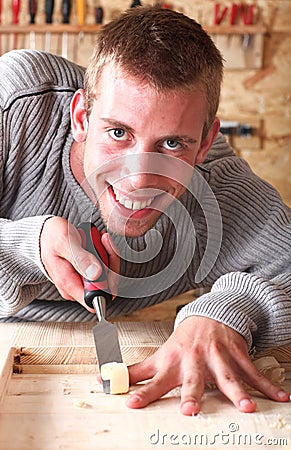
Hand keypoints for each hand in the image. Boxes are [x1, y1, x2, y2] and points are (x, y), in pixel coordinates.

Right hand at [40, 217, 118, 310]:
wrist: (46, 232)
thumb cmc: (52, 236)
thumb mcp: (64, 243)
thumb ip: (80, 259)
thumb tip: (96, 274)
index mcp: (68, 283)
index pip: (96, 300)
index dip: (108, 282)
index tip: (105, 259)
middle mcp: (77, 286)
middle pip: (107, 286)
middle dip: (110, 261)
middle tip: (102, 241)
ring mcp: (84, 280)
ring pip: (109, 275)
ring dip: (108, 253)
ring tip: (98, 238)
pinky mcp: (89, 273)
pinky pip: (106, 267)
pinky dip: (106, 252)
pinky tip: (99, 240)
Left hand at [127, 316, 289, 414]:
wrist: (207, 316)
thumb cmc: (181, 342)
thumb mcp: (158, 355)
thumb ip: (135, 372)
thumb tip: (103, 380)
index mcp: (173, 362)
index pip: (154, 381)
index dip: (143, 393)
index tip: (131, 404)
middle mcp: (194, 360)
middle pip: (193, 379)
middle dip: (192, 393)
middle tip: (189, 410)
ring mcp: (217, 357)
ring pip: (227, 375)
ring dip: (238, 391)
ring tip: (246, 408)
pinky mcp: (236, 354)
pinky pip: (252, 371)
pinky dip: (267, 385)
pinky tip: (281, 398)